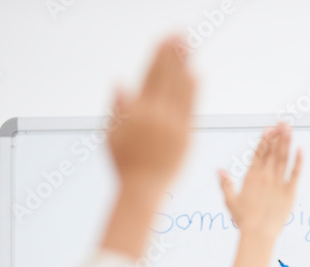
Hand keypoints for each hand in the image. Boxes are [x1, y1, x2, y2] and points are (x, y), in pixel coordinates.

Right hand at [108, 37, 194, 194]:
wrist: (143, 188)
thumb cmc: (125, 164)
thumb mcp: (112, 134)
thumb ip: (118, 108)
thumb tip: (120, 82)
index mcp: (136, 112)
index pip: (149, 75)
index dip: (158, 56)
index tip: (164, 39)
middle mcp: (155, 115)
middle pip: (166, 77)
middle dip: (173, 54)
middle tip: (180, 33)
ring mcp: (172, 125)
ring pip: (180, 89)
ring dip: (185, 66)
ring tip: (190, 47)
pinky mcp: (185, 136)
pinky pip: (190, 109)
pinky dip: (194, 91)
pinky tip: (197, 75)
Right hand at [225, 124, 303, 266]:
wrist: (258, 234)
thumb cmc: (244, 220)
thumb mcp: (230, 201)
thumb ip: (225, 184)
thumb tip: (219, 170)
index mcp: (251, 177)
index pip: (258, 153)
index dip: (265, 140)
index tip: (269, 129)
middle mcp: (265, 177)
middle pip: (272, 152)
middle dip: (278, 136)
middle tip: (283, 122)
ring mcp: (278, 183)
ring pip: (283, 158)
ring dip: (286, 142)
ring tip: (289, 129)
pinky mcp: (289, 192)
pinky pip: (295, 173)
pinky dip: (298, 161)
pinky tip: (300, 149)